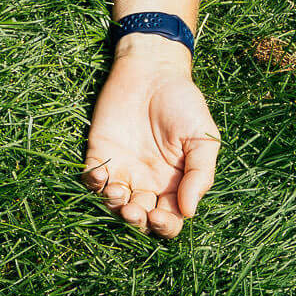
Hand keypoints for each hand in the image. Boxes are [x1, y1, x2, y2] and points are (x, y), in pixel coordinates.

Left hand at [82, 40, 220, 236]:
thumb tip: (189, 212)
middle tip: (136, 211)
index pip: (169, 219)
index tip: (160, 216)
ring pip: (114, 203)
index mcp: (174, 184)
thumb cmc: (184, 103)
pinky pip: (92, 177)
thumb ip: (199, 175)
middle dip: (136, 221)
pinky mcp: (101, 152)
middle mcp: (146, 183)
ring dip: (114, 207)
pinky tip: (100, 177)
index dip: (164, 225)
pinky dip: (93, 183)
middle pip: (139, 217)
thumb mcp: (202, 139)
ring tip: (119, 196)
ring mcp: (122, 169)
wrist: (155, 69)